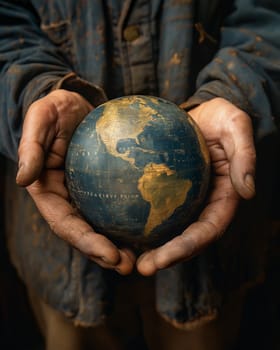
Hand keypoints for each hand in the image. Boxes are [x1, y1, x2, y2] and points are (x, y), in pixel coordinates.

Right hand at [16, 89, 134, 274]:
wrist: (74, 105)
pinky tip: (153, 225)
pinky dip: (132, 219)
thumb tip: (23, 180)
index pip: (66, 224)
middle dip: (106, 254)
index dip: (86, 242)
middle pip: (86, 234)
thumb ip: (31, 147)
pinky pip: (117, 206)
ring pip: (102, 226)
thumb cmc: (55, 110)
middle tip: (131, 265)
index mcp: (49, 192)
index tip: (111, 254)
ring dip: (121, 245)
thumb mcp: (41, 119)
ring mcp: (85, 196)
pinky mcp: (102, 188)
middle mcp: (67, 200)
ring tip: (145, 257)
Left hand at [137, 97, 255, 275]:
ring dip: (149, 246)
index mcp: (223, 197)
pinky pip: (153, 207)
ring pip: (168, 229)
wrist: (202, 111)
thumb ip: (245, 155)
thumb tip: (248, 191)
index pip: (207, 230)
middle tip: (141, 267)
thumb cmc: (221, 116)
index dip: (187, 247)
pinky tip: (115, 224)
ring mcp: (186, 200)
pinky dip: (137, 220)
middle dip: (166, 256)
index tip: (163, 259)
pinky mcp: (168, 190)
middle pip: (186, 238)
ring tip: (125, 257)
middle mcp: (204, 204)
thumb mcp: (236, 125)